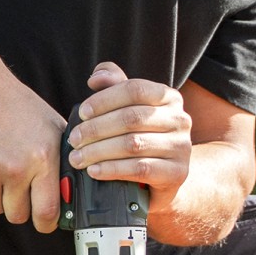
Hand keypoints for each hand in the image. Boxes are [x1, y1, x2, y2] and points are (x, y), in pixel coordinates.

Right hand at [0, 72, 66, 232]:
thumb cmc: (15, 104)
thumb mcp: (52, 126)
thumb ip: (63, 158)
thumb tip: (70, 187)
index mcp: (42, 158)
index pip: (47, 211)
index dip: (47, 223)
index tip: (44, 222)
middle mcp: (16, 168)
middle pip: (18, 215)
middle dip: (19, 206)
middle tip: (17, 187)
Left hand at [67, 62, 193, 210]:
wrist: (165, 175)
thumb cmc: (143, 136)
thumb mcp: (130, 108)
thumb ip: (114, 85)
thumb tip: (95, 79)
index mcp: (169, 97)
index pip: (134, 89)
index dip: (104, 100)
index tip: (82, 113)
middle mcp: (179, 119)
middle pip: (131, 118)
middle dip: (96, 129)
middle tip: (74, 139)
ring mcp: (181, 147)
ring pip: (133, 144)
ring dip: (98, 151)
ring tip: (77, 158)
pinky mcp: (177, 173)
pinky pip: (139, 169)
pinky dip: (112, 169)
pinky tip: (94, 171)